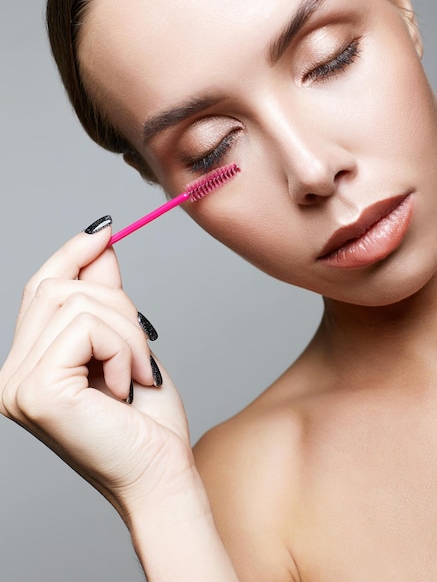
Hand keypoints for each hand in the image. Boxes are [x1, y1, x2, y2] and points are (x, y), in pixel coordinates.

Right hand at [0, 221, 193, 516]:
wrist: (161, 475)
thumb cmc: (146, 421)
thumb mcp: (126, 344)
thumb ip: (105, 296)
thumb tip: (99, 243)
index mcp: (29, 365)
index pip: (40, 289)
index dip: (71, 253)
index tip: (106, 229)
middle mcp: (10, 375)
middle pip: (57, 288)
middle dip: (116, 303)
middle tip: (144, 345)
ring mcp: (16, 384)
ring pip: (76, 303)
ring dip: (126, 332)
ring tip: (137, 373)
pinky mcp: (36, 391)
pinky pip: (86, 328)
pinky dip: (121, 349)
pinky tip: (126, 386)